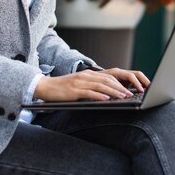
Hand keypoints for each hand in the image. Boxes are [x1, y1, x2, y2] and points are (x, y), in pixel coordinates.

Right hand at [33, 69, 148, 101]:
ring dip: (114, 92)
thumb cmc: (61, 88)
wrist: (44, 86)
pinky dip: (99, 96)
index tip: (129, 89)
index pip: (107, 77)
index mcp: (87, 75)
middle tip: (130, 94)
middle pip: (107, 80)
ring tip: (123, 97)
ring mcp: (79, 83)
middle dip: (120, 87)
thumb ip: (90, 86)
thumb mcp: (78, 84)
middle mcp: (85, 76)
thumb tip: (104, 94)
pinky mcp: (74, 91)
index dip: (119, 83)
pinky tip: (107, 99)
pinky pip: (89, 92)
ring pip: (101, 86)